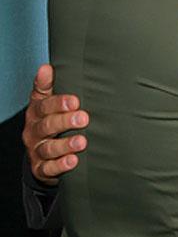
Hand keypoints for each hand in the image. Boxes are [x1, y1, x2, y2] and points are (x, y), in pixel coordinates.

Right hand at [22, 63, 88, 182]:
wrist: (41, 154)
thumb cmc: (48, 121)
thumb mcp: (44, 102)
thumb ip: (46, 86)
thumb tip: (46, 67)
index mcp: (36, 113)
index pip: (44, 106)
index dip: (58, 103)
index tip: (75, 101)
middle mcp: (34, 131)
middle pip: (47, 126)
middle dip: (65, 122)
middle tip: (84, 119)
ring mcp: (36, 151)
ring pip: (48, 148)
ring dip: (65, 145)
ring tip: (82, 142)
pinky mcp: (40, 169)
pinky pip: (48, 168)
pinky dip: (60, 165)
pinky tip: (73, 161)